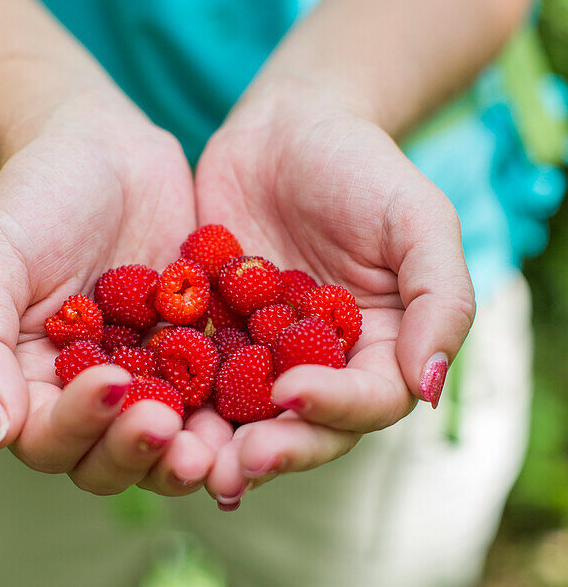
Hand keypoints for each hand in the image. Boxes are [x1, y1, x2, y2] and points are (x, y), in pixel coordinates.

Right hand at [0, 96, 214, 495]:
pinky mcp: (201, 361)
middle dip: (138, 454)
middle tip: (169, 426)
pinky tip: (260, 404)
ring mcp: (151, 383)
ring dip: (187, 455)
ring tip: (214, 445)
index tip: (112, 384)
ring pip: (167, 449)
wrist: (104, 148)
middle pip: (110, 463)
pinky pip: (221, 402)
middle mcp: (92, 400)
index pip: (50, 440)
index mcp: (32, 388)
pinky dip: (236, 415)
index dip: (80, 428)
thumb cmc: (34, 198)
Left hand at [193, 80, 475, 505]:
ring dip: (219, 445)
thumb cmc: (363, 166)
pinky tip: (143, 412)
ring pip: (245, 419)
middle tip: (237, 460)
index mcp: (382, 351)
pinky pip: (191, 378)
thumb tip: (429, 389)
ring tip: (188, 456)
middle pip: (306, 428)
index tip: (292, 393)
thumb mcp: (418, 220)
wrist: (285, 127)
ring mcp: (262, 359)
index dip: (335, 408)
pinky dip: (173, 399)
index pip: (369, 401)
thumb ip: (442, 300)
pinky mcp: (210, 341)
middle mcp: (323, 368)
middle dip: (276, 447)